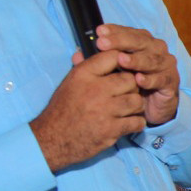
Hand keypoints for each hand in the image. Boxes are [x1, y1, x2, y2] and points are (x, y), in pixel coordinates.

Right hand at [29, 49, 145, 171]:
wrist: (53, 139)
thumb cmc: (62, 109)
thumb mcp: (69, 83)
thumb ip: (81, 66)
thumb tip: (85, 50)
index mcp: (83, 74)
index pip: (114, 56)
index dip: (122, 60)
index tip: (122, 69)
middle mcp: (95, 90)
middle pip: (130, 79)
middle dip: (132, 86)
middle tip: (127, 93)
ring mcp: (105, 111)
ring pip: (137, 101)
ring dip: (135, 105)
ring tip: (128, 108)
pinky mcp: (111, 130)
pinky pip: (136, 122)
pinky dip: (136, 123)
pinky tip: (129, 122)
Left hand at [91, 23, 179, 125]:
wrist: (153, 107)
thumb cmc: (132, 85)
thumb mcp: (114, 71)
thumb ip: (97, 62)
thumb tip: (76, 54)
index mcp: (142, 42)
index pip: (128, 32)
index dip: (114, 31)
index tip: (99, 32)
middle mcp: (156, 49)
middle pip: (139, 42)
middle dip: (121, 42)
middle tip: (103, 43)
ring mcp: (166, 65)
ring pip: (151, 59)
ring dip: (135, 60)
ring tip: (121, 60)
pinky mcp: (171, 82)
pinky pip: (160, 79)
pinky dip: (149, 79)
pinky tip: (138, 80)